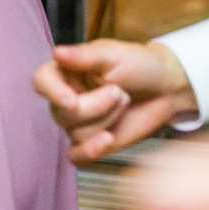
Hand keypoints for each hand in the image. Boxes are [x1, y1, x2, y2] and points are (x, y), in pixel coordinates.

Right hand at [33, 37, 198, 161]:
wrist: (166, 88)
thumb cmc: (139, 64)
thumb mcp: (113, 55)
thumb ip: (84, 56)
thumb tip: (56, 53)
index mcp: (65, 71)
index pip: (42, 82)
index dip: (52, 92)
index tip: (71, 101)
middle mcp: (66, 97)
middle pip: (62, 113)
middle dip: (96, 107)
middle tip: (121, 92)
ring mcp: (78, 122)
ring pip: (76, 133)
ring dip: (106, 120)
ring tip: (124, 103)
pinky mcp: (92, 142)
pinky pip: (77, 155)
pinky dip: (89, 151)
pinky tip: (108, 140)